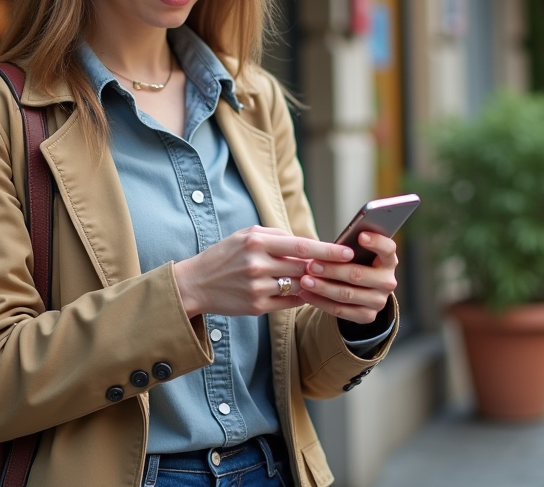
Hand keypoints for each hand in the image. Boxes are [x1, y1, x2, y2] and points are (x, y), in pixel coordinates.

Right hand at [172, 226, 355, 318]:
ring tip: (325, 279)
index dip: (328, 250)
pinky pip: (289, 303)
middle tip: (345, 267)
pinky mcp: (257, 307)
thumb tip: (308, 242)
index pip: (301, 246)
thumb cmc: (225, 255)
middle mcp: (257, 265)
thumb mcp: (245, 235)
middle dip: (325, 268)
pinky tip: (308, 292)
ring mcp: (257, 288)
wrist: (195, 284)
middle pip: (304, 267)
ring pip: (299, 286)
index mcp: (256, 242)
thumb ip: (276, 235)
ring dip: (313, 283)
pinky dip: (301, 296)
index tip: (347, 251)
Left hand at [299, 232, 397, 324]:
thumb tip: (329, 247)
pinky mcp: (367, 316)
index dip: (376, 242)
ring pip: (347, 294)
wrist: (361, 292)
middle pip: (358, 275)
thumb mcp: (358, 255)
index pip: (388, 249)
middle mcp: (387, 282)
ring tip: (305, 280)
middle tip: (311, 265)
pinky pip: (340, 310)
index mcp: (388, 261)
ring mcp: (379, 301)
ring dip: (323, 288)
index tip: (360, 236)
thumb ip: (349, 249)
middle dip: (332, 270)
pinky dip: (321, 302)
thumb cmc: (356, 264)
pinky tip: (306, 294)